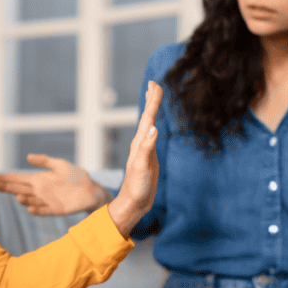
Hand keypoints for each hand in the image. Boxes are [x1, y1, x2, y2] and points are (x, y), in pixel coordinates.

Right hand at [0, 154, 110, 215]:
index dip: (4, 178)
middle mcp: (39, 191)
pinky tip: (30, 208)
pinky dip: (37, 209)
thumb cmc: (75, 176)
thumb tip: (28, 157)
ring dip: (23, 199)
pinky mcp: (56, 209)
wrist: (91, 189)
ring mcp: (46, 201)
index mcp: (38, 179)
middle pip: (18, 189)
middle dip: (6, 187)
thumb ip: (44, 161)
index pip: (17, 179)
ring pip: (30, 200)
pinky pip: (44, 210)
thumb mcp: (59, 165)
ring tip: (16, 196)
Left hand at [107, 81, 162, 234]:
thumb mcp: (142, 167)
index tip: (155, 84)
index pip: (147, 117)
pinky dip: (153, 127)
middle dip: (151, 100)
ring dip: (151, 110)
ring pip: (147, 125)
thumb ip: (147, 148)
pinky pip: (150, 137)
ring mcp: (144, 151)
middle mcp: (140, 144)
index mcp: (139, 143)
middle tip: (154, 84)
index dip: (152, 101)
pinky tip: (153, 126)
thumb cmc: (137, 187)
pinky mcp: (148, 158)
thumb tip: (153, 128)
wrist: (133, 203)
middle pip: (146, 117)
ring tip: (152, 97)